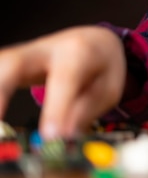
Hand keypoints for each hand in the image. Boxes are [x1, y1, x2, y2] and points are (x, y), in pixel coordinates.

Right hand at [0, 26, 125, 138]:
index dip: (57, 107)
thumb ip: (86, 110)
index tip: (51, 136)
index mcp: (77, 52)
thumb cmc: (101, 68)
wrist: (92, 41)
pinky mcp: (6, 65)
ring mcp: (20, 55)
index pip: (64, 79)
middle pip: (12, 64)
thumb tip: (63, 136)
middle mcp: (43, 49)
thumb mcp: (108, 88)